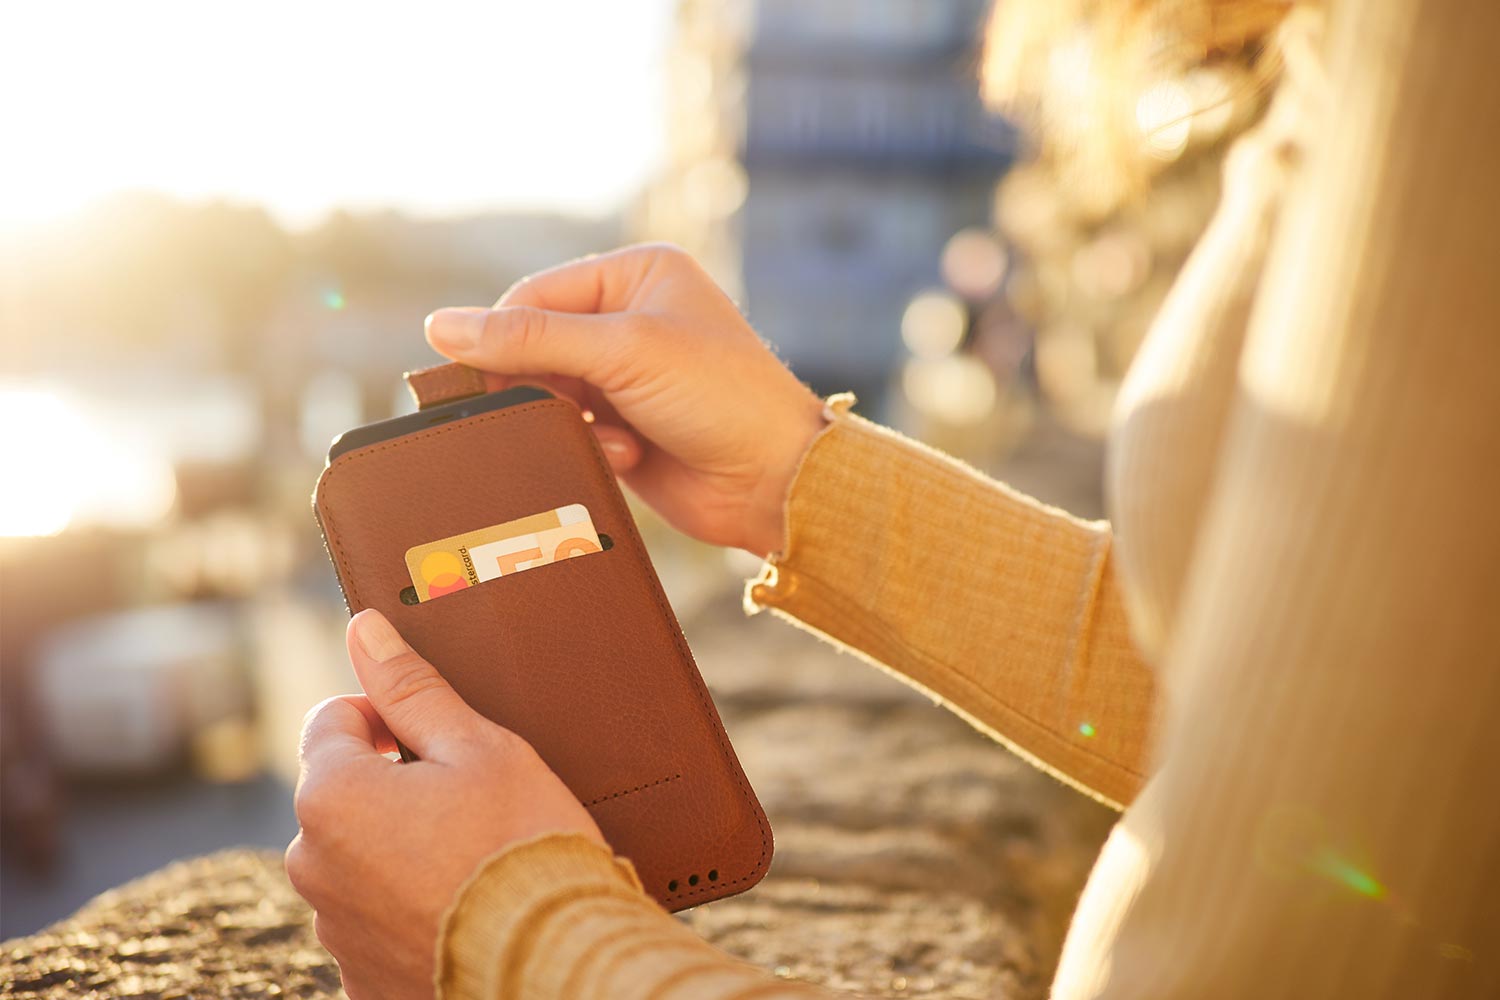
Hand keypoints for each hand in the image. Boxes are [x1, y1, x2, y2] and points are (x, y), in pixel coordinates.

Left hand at [285, 609, 601, 999]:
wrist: (555, 963)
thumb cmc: (522, 846)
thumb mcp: (480, 749)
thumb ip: (412, 689)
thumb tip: (364, 630)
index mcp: (333, 795)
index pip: (333, 720)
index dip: (387, 716)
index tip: (438, 737)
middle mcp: (313, 864)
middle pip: (343, 794)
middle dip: (394, 786)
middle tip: (471, 800)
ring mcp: (334, 928)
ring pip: (360, 861)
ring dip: (402, 850)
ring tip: (476, 860)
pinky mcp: (361, 978)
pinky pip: (376, 923)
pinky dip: (411, 910)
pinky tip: (466, 908)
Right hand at [424, 243, 826, 556]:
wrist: (777, 480)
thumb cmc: (721, 397)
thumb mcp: (624, 351)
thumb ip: (530, 338)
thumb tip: (439, 325)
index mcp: (636, 275)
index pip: (535, 295)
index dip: (501, 335)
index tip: (473, 377)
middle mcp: (630, 318)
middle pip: (534, 346)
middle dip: (541, 386)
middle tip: (560, 412)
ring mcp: (627, 376)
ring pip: (549, 395)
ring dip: (570, 421)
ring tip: (613, 435)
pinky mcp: (624, 428)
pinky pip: (571, 432)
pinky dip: (590, 447)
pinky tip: (629, 456)